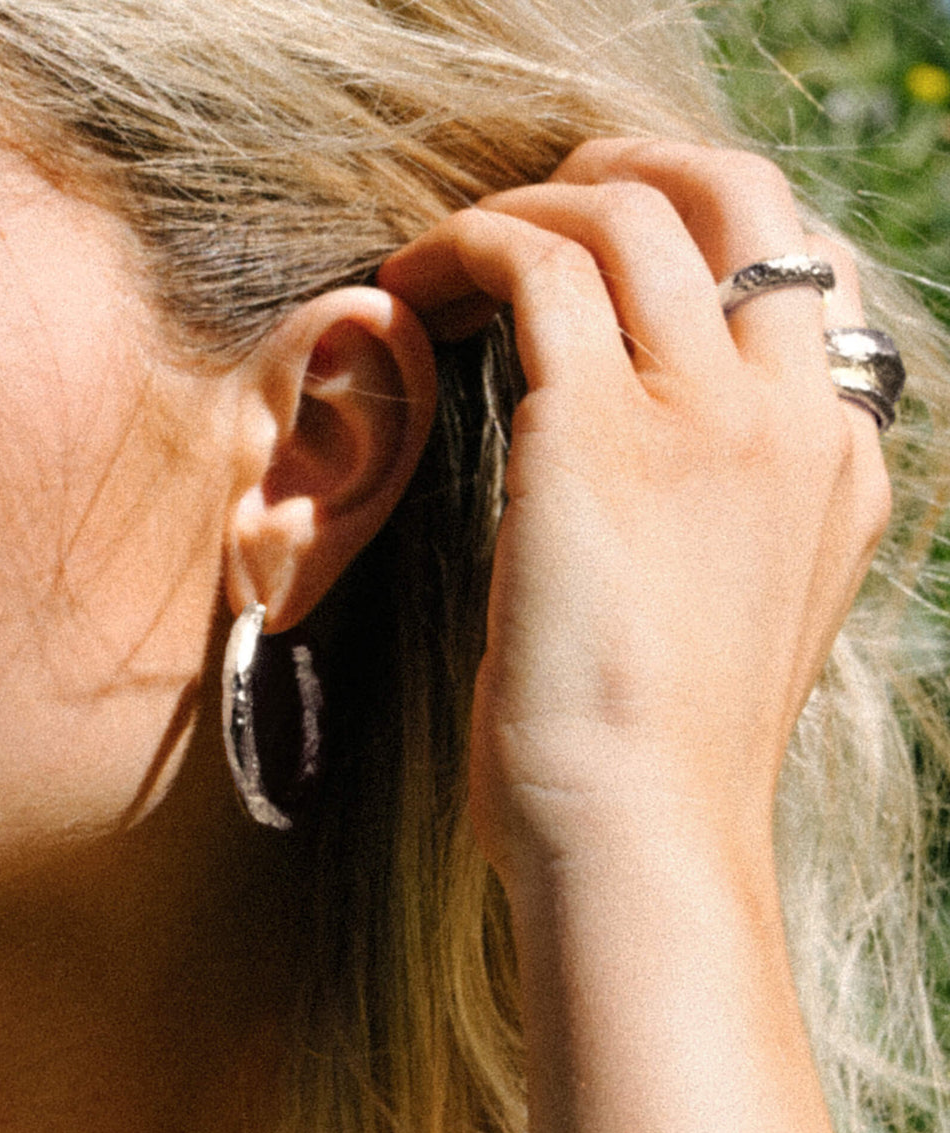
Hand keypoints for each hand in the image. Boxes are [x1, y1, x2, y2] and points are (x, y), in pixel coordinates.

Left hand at [379, 140, 889, 880]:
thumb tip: (618, 480)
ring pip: (630, 215)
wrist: (638, 842)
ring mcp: (708, 416)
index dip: (700, 241)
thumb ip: (709, 528)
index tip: (607, 260)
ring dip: (524, 207)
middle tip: (540, 204)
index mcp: (838, 469)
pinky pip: (536, 267)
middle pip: (744, 196)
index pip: (800, 282)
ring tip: (447, 256)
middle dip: (636, 170)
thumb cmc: (651, 764)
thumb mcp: (722, 628)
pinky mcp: (599, 432)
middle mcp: (793, 420)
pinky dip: (467, 248)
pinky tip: (415, 285)